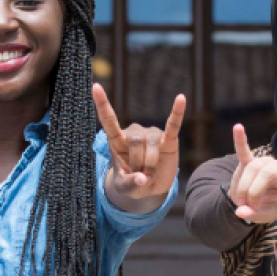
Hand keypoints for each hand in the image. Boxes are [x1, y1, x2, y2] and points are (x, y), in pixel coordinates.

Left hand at [92, 83, 185, 201]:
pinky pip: (173, 124)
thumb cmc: (132, 183)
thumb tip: (143, 179)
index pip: (108, 119)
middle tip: (140, 177)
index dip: (102, 104)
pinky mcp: (169, 139)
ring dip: (151, 163)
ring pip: (151, 143)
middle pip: (136, 141)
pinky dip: (177, 112)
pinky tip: (181, 98)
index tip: (95, 87)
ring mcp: (152, 134)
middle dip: (138, 163)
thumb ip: (130, 184)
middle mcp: (135, 133)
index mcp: (117, 141)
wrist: (151, 188)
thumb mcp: (125, 188)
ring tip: (150, 174)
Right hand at [228, 124, 276, 223]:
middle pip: (268, 171)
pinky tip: (237, 127)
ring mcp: (264, 163)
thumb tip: (241, 212)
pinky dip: (240, 140)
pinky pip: (243, 151)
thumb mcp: (263, 216)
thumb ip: (254, 215)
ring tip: (242, 201)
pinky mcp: (247, 162)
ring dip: (244, 186)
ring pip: (254, 167)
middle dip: (255, 190)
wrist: (249, 205)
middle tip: (249, 205)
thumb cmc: (264, 209)